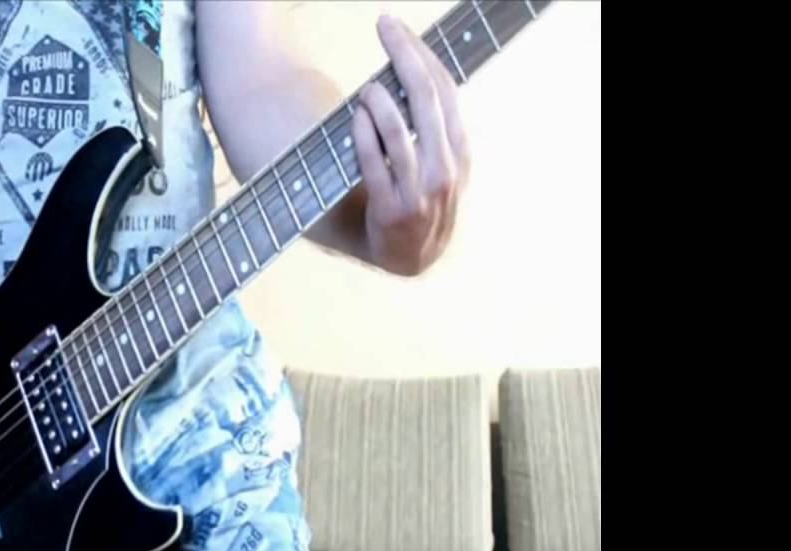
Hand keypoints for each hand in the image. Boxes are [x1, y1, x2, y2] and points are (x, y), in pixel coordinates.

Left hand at [350, 15, 469, 276]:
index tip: (395, 29)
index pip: (445, 92)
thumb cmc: (417, 201)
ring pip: (403, 134)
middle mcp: (446, 171)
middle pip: (427, 101)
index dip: (421, 54)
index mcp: (460, 152)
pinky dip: (365, 138)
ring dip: (382, 102)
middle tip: (383, 27)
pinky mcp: (391, 213)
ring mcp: (420, 195)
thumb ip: (429, 126)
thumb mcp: (435, 163)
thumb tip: (409, 71)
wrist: (406, 257)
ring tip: (366, 87)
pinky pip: (376, 167)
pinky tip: (356, 117)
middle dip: (405, 57)